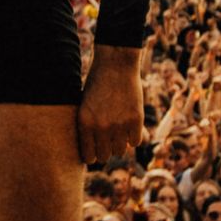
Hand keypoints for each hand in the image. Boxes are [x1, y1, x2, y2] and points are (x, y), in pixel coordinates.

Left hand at [79, 45, 142, 168]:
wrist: (116, 64)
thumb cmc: (96, 84)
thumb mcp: (84, 106)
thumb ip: (88, 129)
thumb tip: (92, 154)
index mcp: (84, 124)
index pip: (89, 157)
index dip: (92, 155)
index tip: (95, 150)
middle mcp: (101, 127)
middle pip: (105, 156)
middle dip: (105, 150)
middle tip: (107, 141)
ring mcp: (120, 124)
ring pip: (121, 151)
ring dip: (119, 143)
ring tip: (117, 130)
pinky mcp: (136, 120)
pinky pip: (135, 142)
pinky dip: (133, 136)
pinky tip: (129, 125)